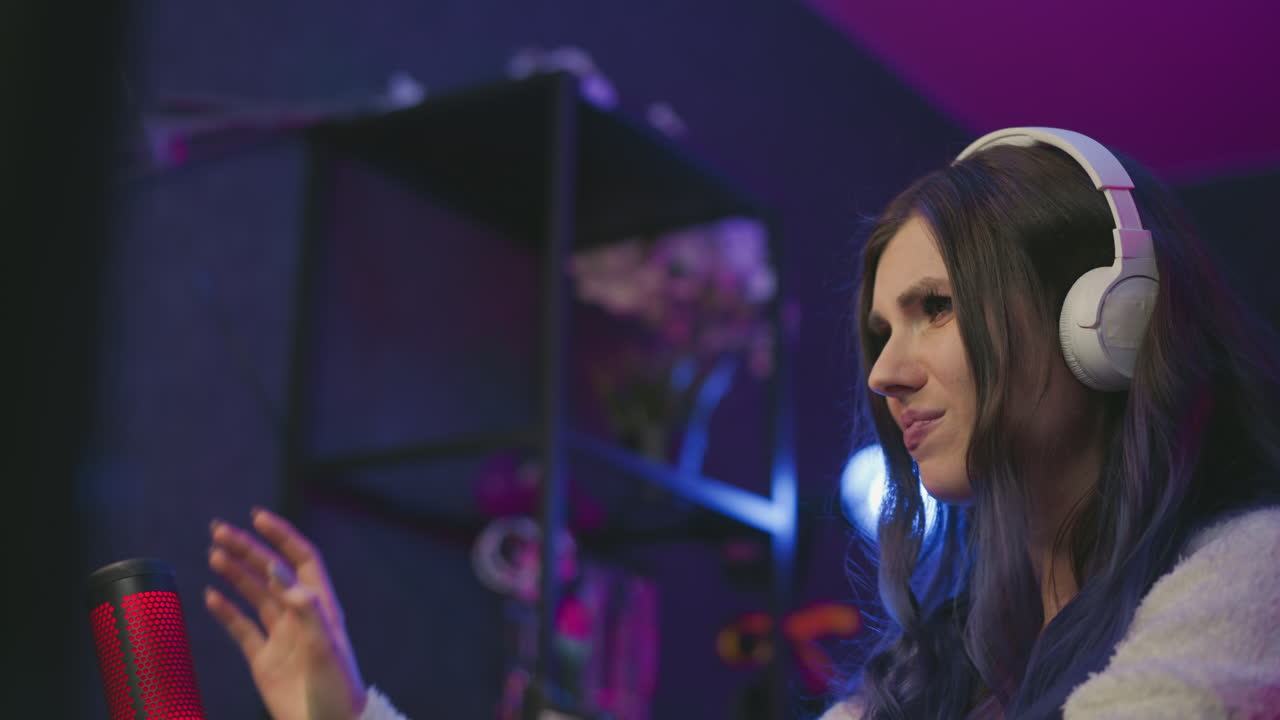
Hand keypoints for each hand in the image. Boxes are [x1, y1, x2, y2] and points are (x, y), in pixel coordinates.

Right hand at [205, 508, 367, 719]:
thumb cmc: (337, 690)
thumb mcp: (324, 646)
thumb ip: (302, 607)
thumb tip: (277, 569)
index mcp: (321, 607)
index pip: (301, 559)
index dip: (282, 536)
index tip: (257, 517)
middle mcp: (300, 616)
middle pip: (271, 572)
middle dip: (248, 549)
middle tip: (219, 529)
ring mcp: (281, 637)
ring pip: (254, 596)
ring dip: (235, 573)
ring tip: (214, 553)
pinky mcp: (264, 660)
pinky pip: (242, 629)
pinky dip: (226, 611)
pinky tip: (211, 595)